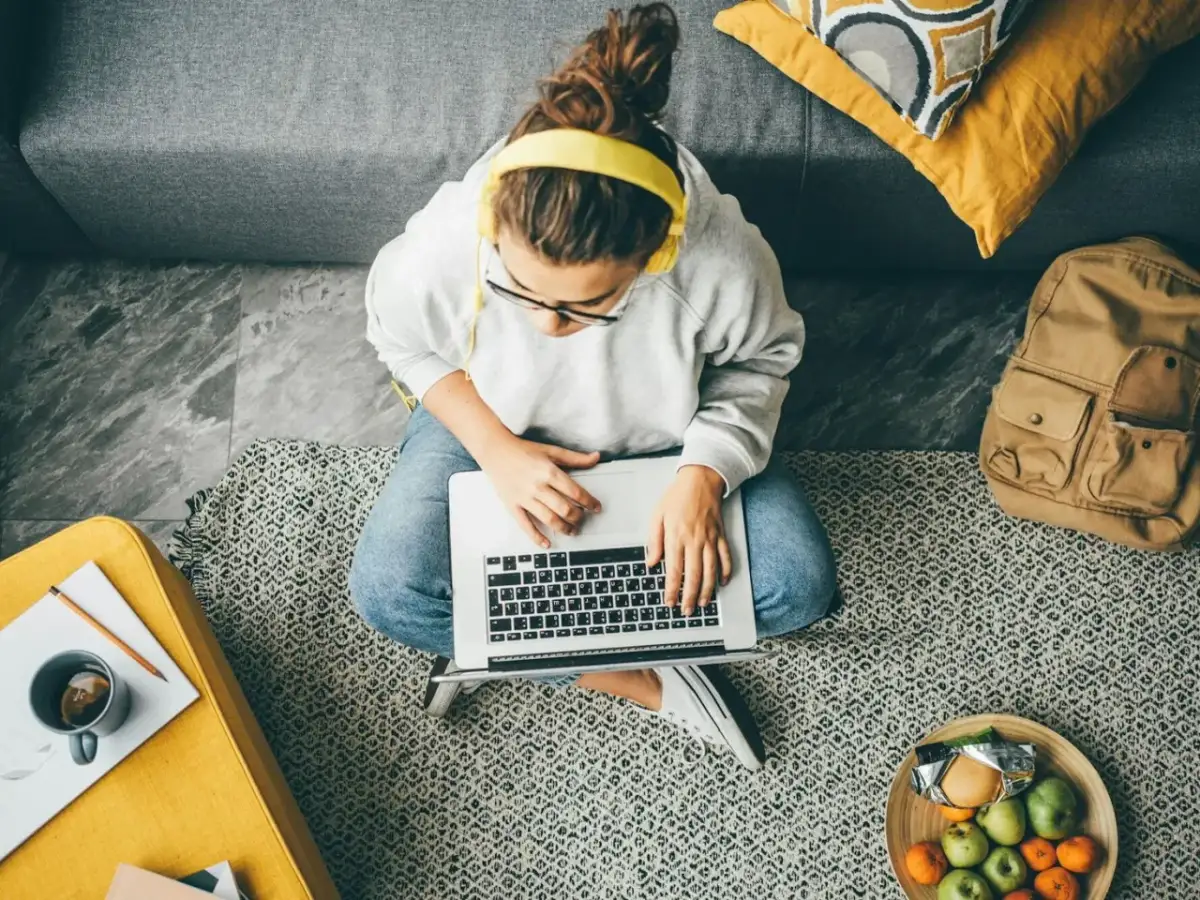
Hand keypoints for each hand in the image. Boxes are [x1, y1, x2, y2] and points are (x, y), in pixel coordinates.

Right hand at [478, 436, 601, 547]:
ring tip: (572, 531)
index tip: (596, 507)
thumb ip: (575, 458)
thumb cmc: (522, 450)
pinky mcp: (513, 505)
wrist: (495, 450)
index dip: (589, 502)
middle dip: (578, 517)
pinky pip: (525, 525)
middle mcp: (538, 487)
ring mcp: (525, 498)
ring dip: (564, 528)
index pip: (575, 492)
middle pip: (564, 509)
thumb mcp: (551, 450)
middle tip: (582, 519)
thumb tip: (596, 457)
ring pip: (549, 519)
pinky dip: (536, 537)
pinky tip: (546, 543)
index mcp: (550, 472)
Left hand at [646, 465, 730, 615]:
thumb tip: (652, 562)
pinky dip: (726, 572)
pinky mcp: (720, 535)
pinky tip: (723, 583)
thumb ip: (654, 541)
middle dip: (690, 597)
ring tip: (703, 603)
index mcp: (676, 537)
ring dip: (707, 590)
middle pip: (693, 576)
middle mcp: (694, 541)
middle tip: (687, 610)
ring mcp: (709, 539)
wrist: (701, 479)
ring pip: (710, 571)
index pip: (673, 570)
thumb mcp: (657, 515)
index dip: (672, 590)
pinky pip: (725, 557)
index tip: (669, 602)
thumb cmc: (677, 496)